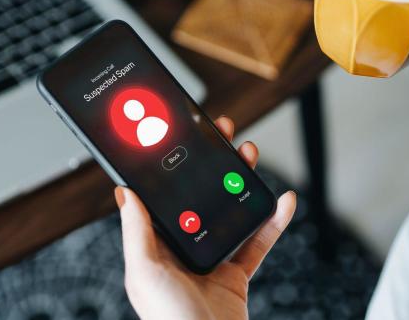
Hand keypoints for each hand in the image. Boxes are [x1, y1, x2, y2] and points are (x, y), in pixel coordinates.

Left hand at [114, 116, 296, 319]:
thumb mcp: (144, 272)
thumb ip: (137, 232)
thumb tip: (124, 192)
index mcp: (155, 245)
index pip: (163, 195)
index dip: (171, 165)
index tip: (180, 136)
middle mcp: (182, 247)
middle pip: (199, 195)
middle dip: (212, 163)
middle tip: (222, 133)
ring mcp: (211, 258)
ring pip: (229, 209)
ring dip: (241, 181)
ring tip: (249, 155)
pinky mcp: (236, 274)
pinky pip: (258, 241)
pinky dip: (273, 221)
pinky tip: (284, 201)